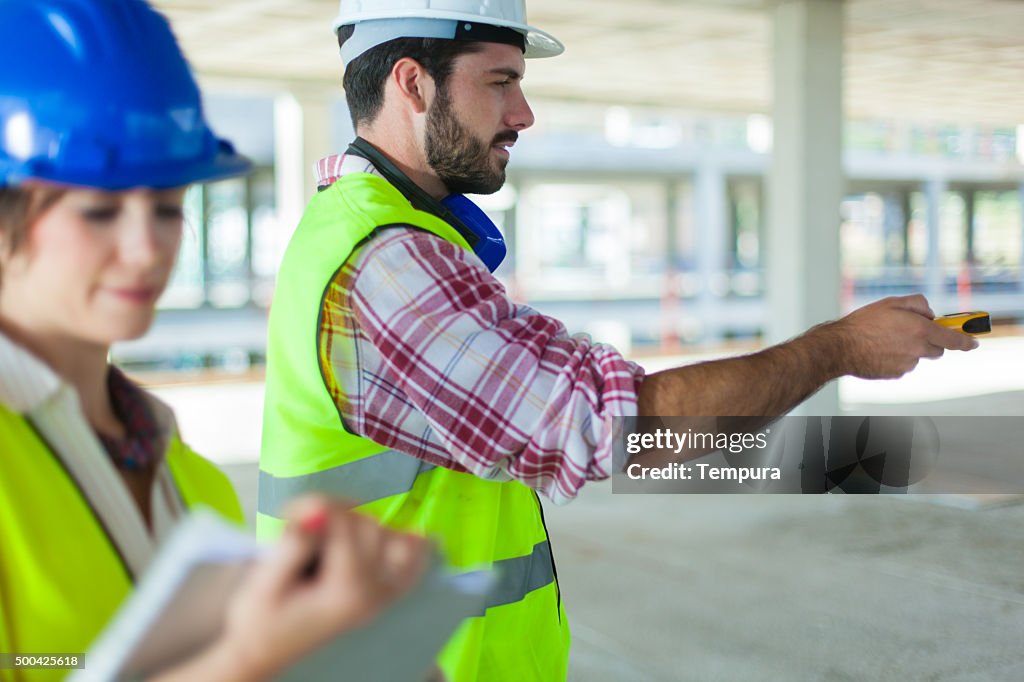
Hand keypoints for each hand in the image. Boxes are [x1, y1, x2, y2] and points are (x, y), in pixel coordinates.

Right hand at [154, 496, 428, 681]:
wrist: (264, 652)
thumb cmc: (260, 618)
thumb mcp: (265, 580)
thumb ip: (293, 542)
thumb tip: (318, 508)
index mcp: (346, 589)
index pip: (346, 523)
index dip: (317, 507)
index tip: (292, 512)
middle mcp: (374, 592)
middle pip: (371, 525)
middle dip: (341, 514)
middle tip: (310, 521)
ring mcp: (383, 595)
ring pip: (396, 536)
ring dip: (367, 524)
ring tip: (336, 530)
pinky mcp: (384, 595)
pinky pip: (414, 562)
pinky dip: (410, 543)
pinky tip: (401, 533)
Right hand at [823, 294, 978, 378]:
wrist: (841, 347)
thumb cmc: (864, 323)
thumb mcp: (892, 302)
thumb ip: (918, 304)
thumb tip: (930, 313)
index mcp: (921, 330)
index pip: (954, 339)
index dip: (967, 341)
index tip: (974, 343)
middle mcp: (917, 349)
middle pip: (937, 349)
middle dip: (931, 341)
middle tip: (913, 332)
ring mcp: (907, 364)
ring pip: (917, 357)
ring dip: (909, 349)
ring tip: (885, 340)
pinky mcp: (895, 374)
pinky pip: (902, 365)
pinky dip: (895, 358)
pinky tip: (878, 350)